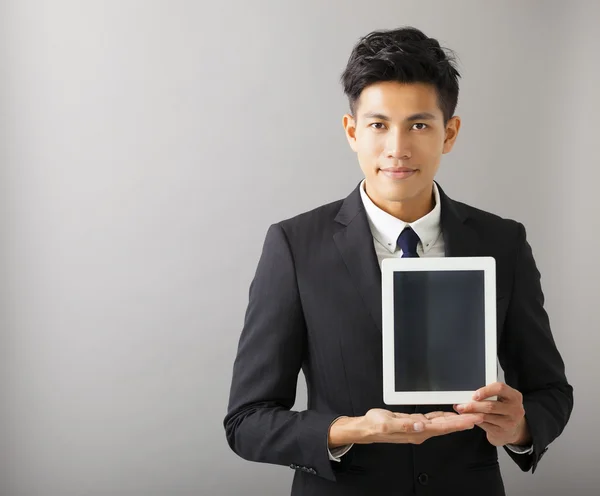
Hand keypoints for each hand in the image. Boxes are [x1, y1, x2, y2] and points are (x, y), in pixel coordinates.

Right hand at [328, 408, 483, 447]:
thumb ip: (404, 425)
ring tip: (470, 413)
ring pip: (442, 422)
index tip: (473, 419)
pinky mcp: (414, 422)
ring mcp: (418, 427)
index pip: (442, 427)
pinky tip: (449, 412)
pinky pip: (433, 419)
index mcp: (417, 431)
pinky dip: (444, 415)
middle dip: (463, 420)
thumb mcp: (388, 424)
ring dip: (456, 418)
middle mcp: (420, 430)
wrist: (366, 428)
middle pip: (446, 425)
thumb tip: (421, 424)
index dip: (458, 423)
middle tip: (479, 414)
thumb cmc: (375, 426)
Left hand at [454, 382, 530, 446]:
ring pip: (486, 416)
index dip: (486, 391)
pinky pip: (484, 425)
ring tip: (462, 410)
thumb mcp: (501, 400)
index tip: (474, 395)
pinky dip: (474, 420)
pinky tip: (468, 418)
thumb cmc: (503, 410)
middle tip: (461, 405)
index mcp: (514, 396)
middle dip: (473, 405)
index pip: (500, 388)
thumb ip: (489, 395)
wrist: (512, 430)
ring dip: (471, 413)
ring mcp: (510, 422)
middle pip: (491, 405)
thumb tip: (466, 394)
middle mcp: (515, 409)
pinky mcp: (501, 432)